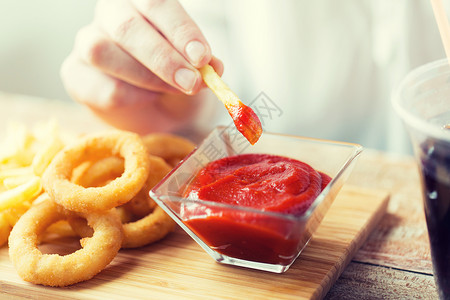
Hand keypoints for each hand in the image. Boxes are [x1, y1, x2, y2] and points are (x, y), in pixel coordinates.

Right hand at [61, 0, 222, 133]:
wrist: (154, 110)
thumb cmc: (175, 78)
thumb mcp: (195, 68)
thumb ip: (202, 64)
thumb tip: (213, 67)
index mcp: (141, 2)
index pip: (157, 4)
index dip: (181, 31)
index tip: (202, 58)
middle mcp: (111, 15)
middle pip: (127, 26)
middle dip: (163, 58)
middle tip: (191, 82)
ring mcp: (87, 42)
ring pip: (101, 51)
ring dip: (144, 77)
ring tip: (174, 90)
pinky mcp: (75, 74)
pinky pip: (96, 85)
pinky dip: (127, 96)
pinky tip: (146, 99)